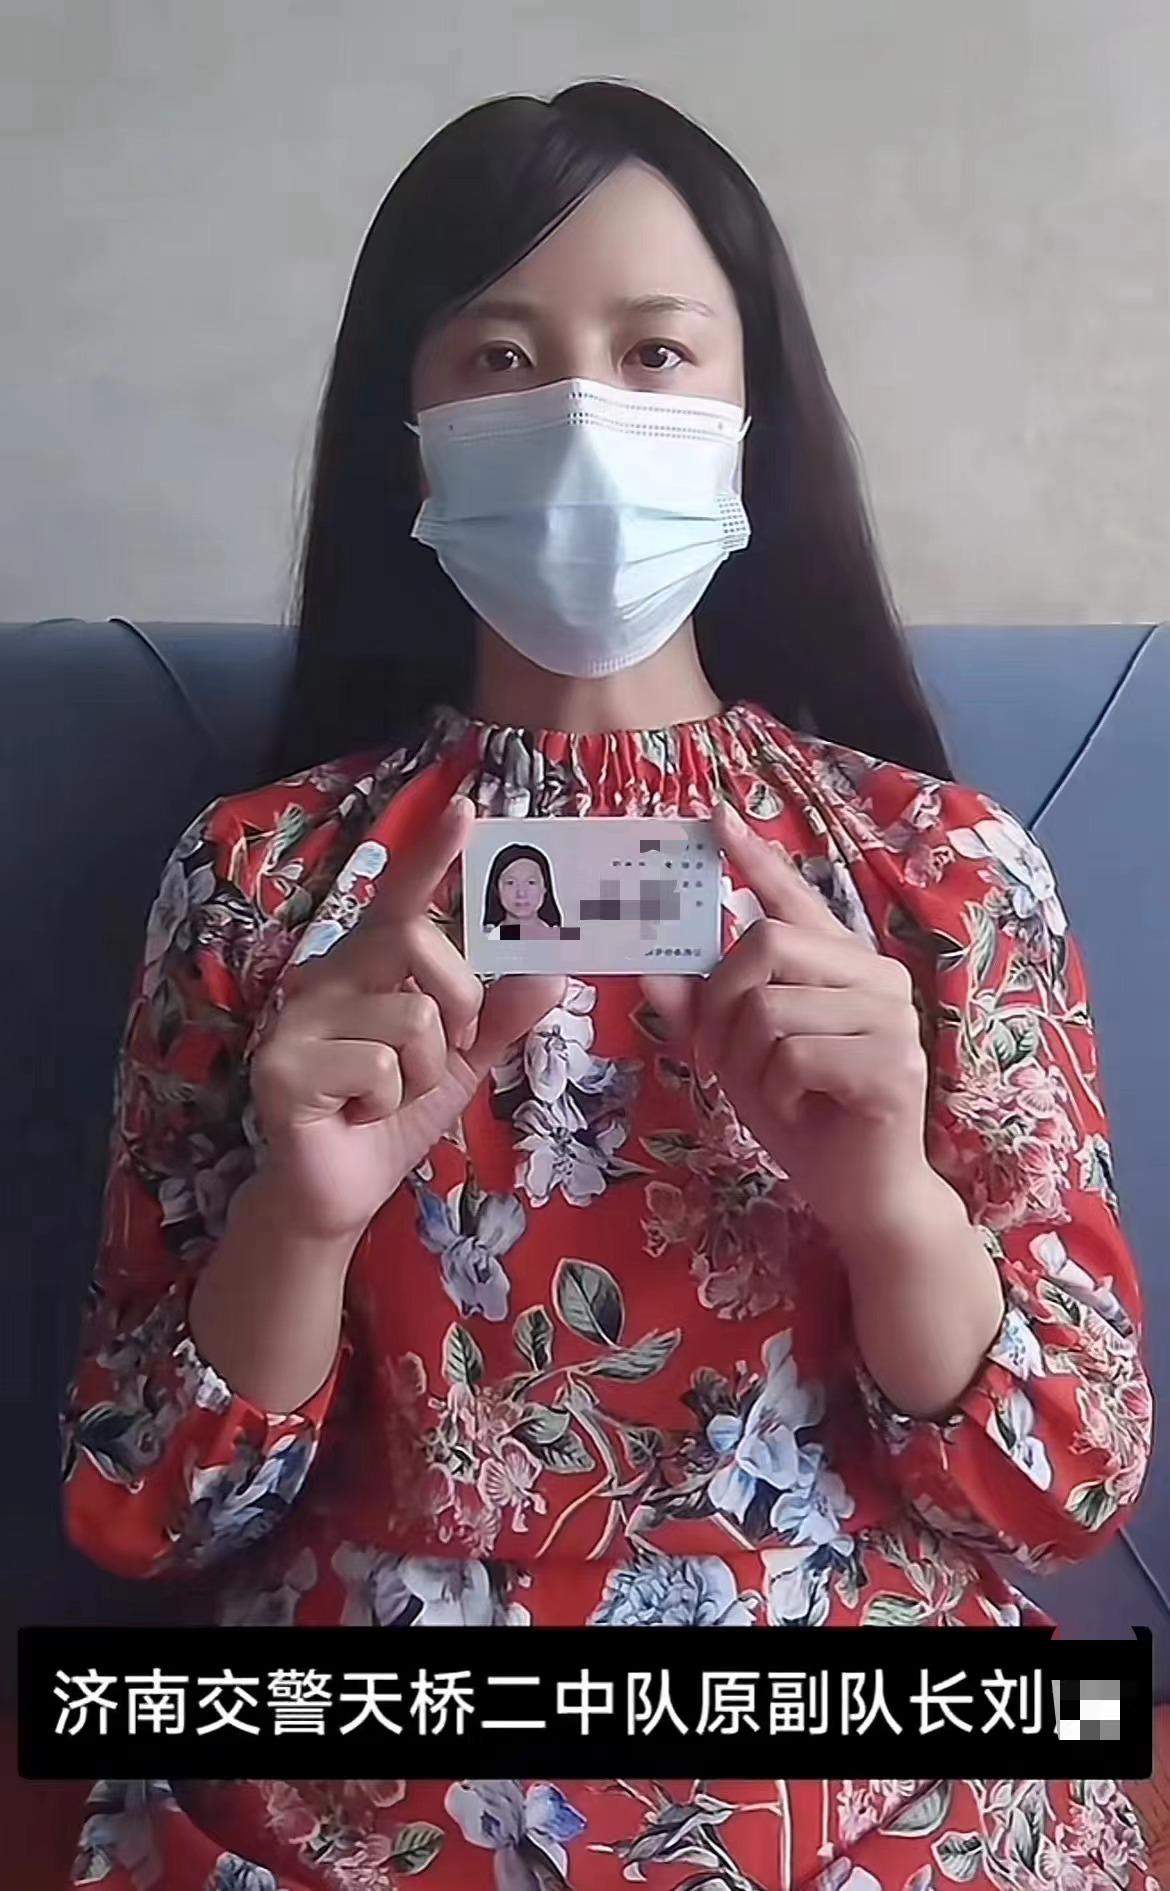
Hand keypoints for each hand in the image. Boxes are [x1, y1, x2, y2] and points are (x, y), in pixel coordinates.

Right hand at [249, 794, 564, 1243]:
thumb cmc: (393, 1116)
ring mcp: (297, 1017)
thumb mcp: (462, 1062)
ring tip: (385, 1097)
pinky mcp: (282, 1065)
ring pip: (409, 1017)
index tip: (469, 808)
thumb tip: (552, 969)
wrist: (338, 1193)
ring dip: (422, 1073)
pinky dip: (386, 1102)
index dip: (433, 852)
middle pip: (415, 940)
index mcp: (368, 964)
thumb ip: (501, 1015)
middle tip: (451, 1048)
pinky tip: (355, 1116)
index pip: (403, 897)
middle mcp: (327, 975)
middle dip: (459, 999)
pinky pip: (376, 1068)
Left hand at [641, 801, 934, 1242]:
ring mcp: (892, 1018)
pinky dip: (778, 1090)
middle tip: (722, 1053)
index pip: (794, 896)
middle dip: (722, 1002)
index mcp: (842, 964)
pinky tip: (804, 1109)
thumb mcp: (737, 1056)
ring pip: (771, 1006)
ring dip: (748, 1059)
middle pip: (766, 943)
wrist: (861, 1195)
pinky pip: (795, 1055)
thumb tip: (647, 964)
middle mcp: (876, 977)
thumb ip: (698, 1010)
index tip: (713, 817)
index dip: (752, 857)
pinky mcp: (894, 1065)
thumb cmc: (804, 1116)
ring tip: (773, 1090)